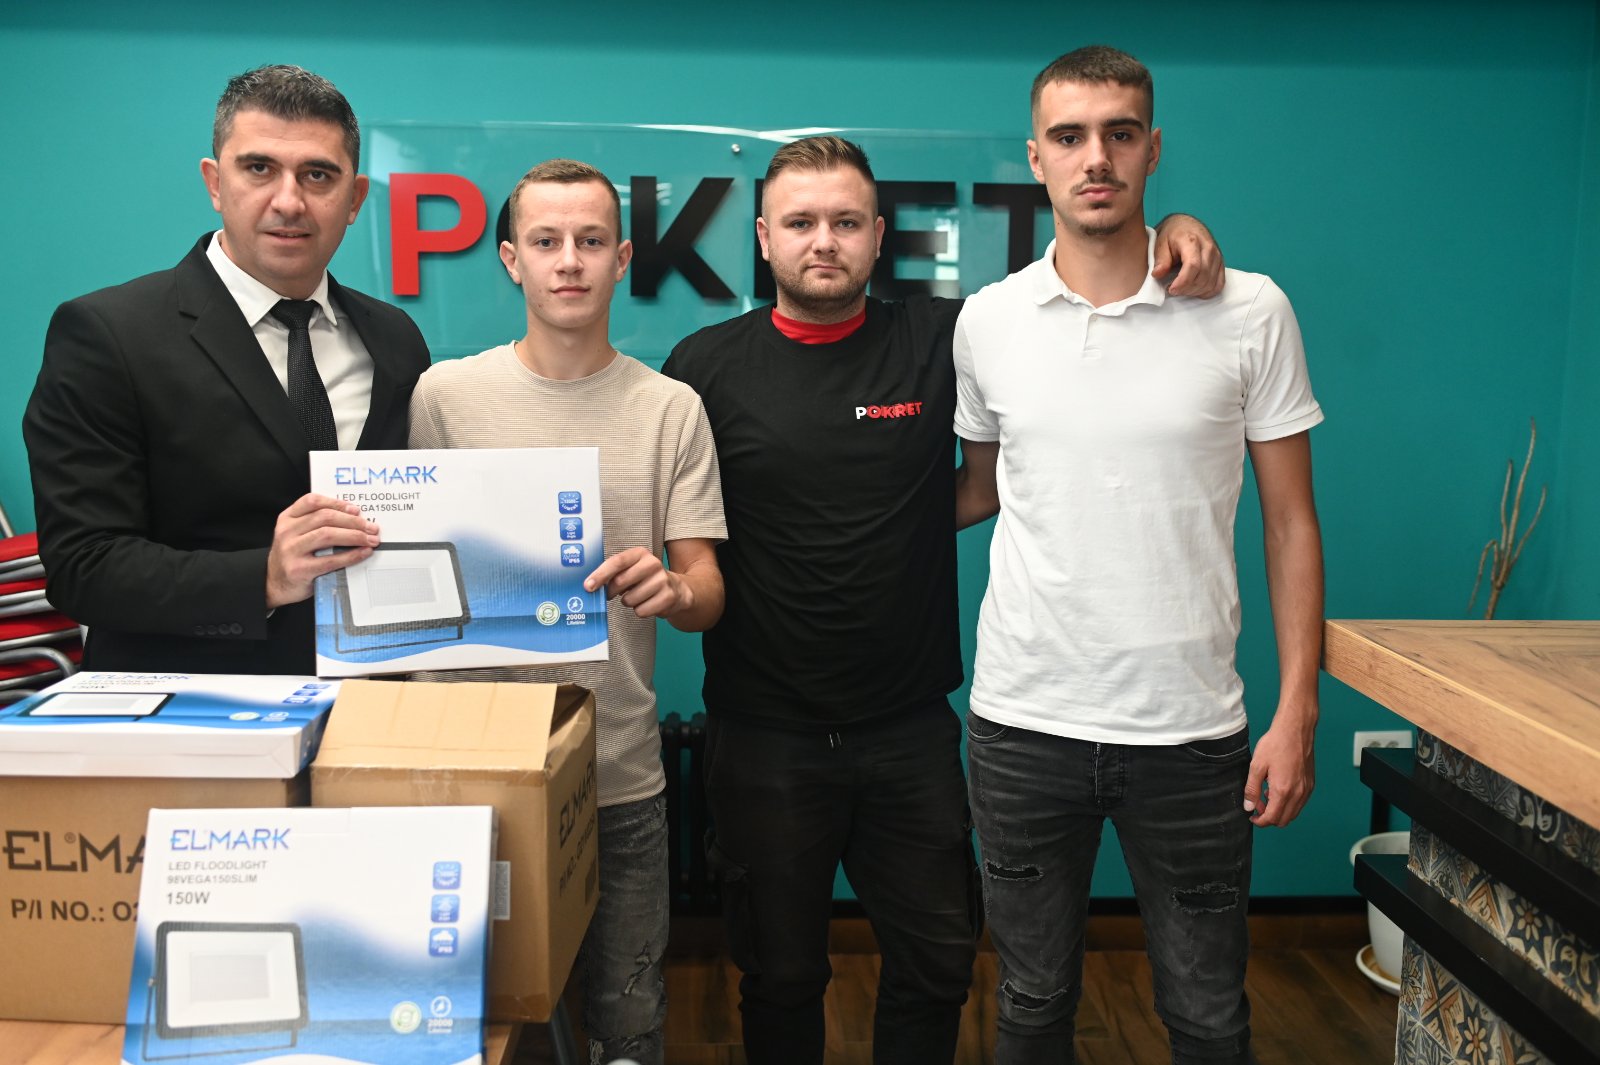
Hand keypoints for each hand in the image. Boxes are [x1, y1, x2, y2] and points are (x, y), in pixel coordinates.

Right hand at [264, 493, 378, 608]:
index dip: (336, 503)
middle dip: (353, 521)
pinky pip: (331, 560)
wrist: (273, 585)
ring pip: (328, 535)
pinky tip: (363, 552)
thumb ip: (315, 524)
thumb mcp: (296, 534)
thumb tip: (354, 516)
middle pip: (325, 517)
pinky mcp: (299, 569)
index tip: (356, 509)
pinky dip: (351, 555)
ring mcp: (291, 550)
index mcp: (287, 518)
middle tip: (371, 527)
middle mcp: (286, 532)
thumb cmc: (292, 557)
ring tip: (370, 539)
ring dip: (354, 535)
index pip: (312, 501)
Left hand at [584, 546, 693, 619]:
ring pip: (629, 600)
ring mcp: (662, 580)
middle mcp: (653, 564)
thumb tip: (590, 585)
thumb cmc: (645, 579)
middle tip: (613, 594)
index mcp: (640, 554)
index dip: (600, 575)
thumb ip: (613, 573)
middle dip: (611, 592)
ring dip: (628, 602)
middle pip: (620, 582)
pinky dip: (640, 611)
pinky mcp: (668, 597)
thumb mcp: (631, 568)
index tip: (588, 586)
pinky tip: (648, 603)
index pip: (616, 562)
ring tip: (638, 596)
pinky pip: (641, 611)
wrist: (676, 588)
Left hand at [1152, 214, 1224, 297]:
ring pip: (1211, 282)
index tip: (1171, 289)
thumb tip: (1157, 274)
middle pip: (1203, 276)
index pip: (1193, 266)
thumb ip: (1160, 259)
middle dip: (1187, 289)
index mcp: (1192, 241)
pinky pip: (1219, 283)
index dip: (1182, 282)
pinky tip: (1195, 291)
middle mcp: (1208, 248)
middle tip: (1173, 290)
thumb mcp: (1160, 243)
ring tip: (1181, 289)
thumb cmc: (1172, 234)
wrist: (1186, 225)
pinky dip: (1207, 291)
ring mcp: (1217, 256)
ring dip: (1195, 291)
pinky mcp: (1220, 262)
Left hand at [1243, 712, 1315, 826]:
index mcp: (1283, 790)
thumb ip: (1252, 789)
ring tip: (1266, 795)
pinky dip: (1289, 803)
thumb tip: (1249, 807)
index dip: (1260, 821)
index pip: (1272, 818)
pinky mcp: (1310, 784)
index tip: (1252, 817)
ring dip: (1279, 811)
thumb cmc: (1276, 744)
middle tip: (1258, 806)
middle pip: (1284, 820)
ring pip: (1293, 813)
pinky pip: (1300, 803)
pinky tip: (1278, 789)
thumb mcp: (1257, 766)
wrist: (1295, 729)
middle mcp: (1298, 793)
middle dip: (1269, 818)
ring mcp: (1306, 789)